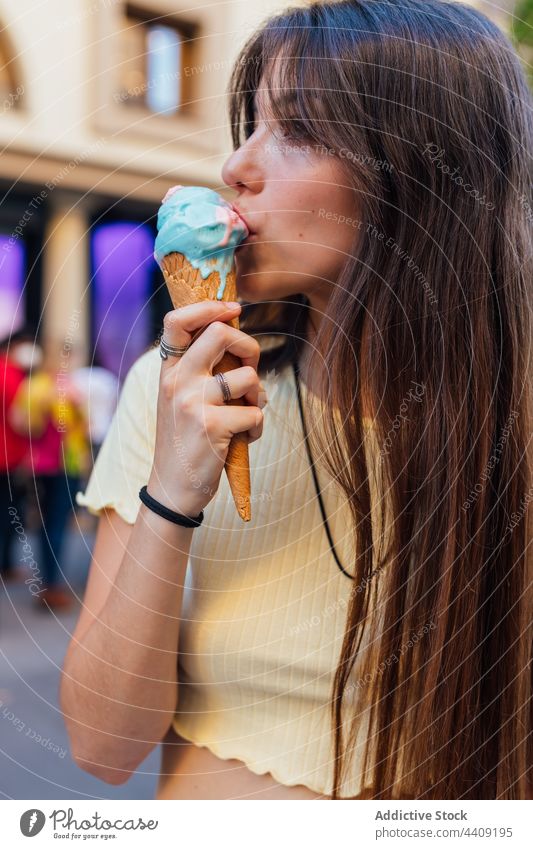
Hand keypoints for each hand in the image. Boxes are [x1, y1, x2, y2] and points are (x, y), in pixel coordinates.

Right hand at [147, 301, 265, 516]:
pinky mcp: (213, 427)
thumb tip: (236, 339)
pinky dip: (257, 427)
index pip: (177, 321)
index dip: (209, 306)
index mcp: (168, 371)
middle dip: (249, 347)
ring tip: (246, 414)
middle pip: (221, 334)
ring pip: (247, 376)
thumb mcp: (179, 400)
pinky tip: (244, 439)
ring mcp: (194, 403)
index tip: (232, 310)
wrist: (172, 488)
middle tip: (249, 369)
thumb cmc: (184, 441)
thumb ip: (199, 370)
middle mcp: (177, 382)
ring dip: (258, 396)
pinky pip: (255, 413)